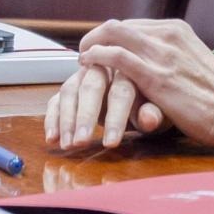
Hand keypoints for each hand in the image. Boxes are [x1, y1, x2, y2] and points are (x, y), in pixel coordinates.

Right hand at [45, 64, 168, 151]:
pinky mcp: (71, 87)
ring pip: (70, 90)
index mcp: (131, 70)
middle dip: (85, 116)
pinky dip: (52, 119)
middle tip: (81, 142)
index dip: (116, 117)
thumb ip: (154, 114)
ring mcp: (84, 75)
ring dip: (66, 119)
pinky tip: (52, 139)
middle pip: (92, 86)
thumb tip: (149, 120)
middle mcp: (105, 68)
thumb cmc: (154, 101)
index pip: (121, 91)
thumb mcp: (161, 110)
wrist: (144, 89)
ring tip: (68, 146)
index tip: (111, 144)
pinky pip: (56, 99)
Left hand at [49, 19, 213, 150]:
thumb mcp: (193, 61)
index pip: (132, 24)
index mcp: (177, 29)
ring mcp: (162, 53)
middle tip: (85, 52)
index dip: (111, 36)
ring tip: (82, 59)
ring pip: (113, 35)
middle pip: (119, 26)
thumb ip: (171, 55)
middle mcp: (168, 34)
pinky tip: (87, 64)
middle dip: (96, 36)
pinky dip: (97, 57)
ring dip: (90, 44)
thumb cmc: (213, 93)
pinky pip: (116, 57)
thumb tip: (151, 58)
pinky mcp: (155, 76)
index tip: (101, 49)